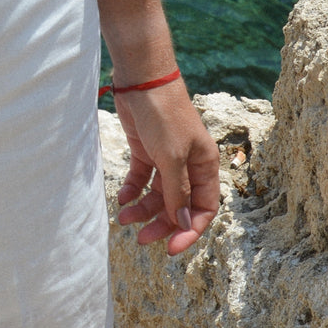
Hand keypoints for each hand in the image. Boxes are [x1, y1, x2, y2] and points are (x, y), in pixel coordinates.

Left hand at [112, 81, 218, 255]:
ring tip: (123, 218)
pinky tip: (122, 198)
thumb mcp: (172, 158)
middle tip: (141, 239)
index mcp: (204, 166)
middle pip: (178, 205)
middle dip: (161, 223)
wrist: (141, 78)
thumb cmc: (164, 115)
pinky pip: (140, 179)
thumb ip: (177, 193)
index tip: (171, 248)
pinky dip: (132, 190)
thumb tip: (185, 226)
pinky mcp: (145, 150)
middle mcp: (187, 164)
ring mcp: (165, 157)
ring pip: (157, 195)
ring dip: (142, 209)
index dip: (190, 230)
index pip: (203, 208)